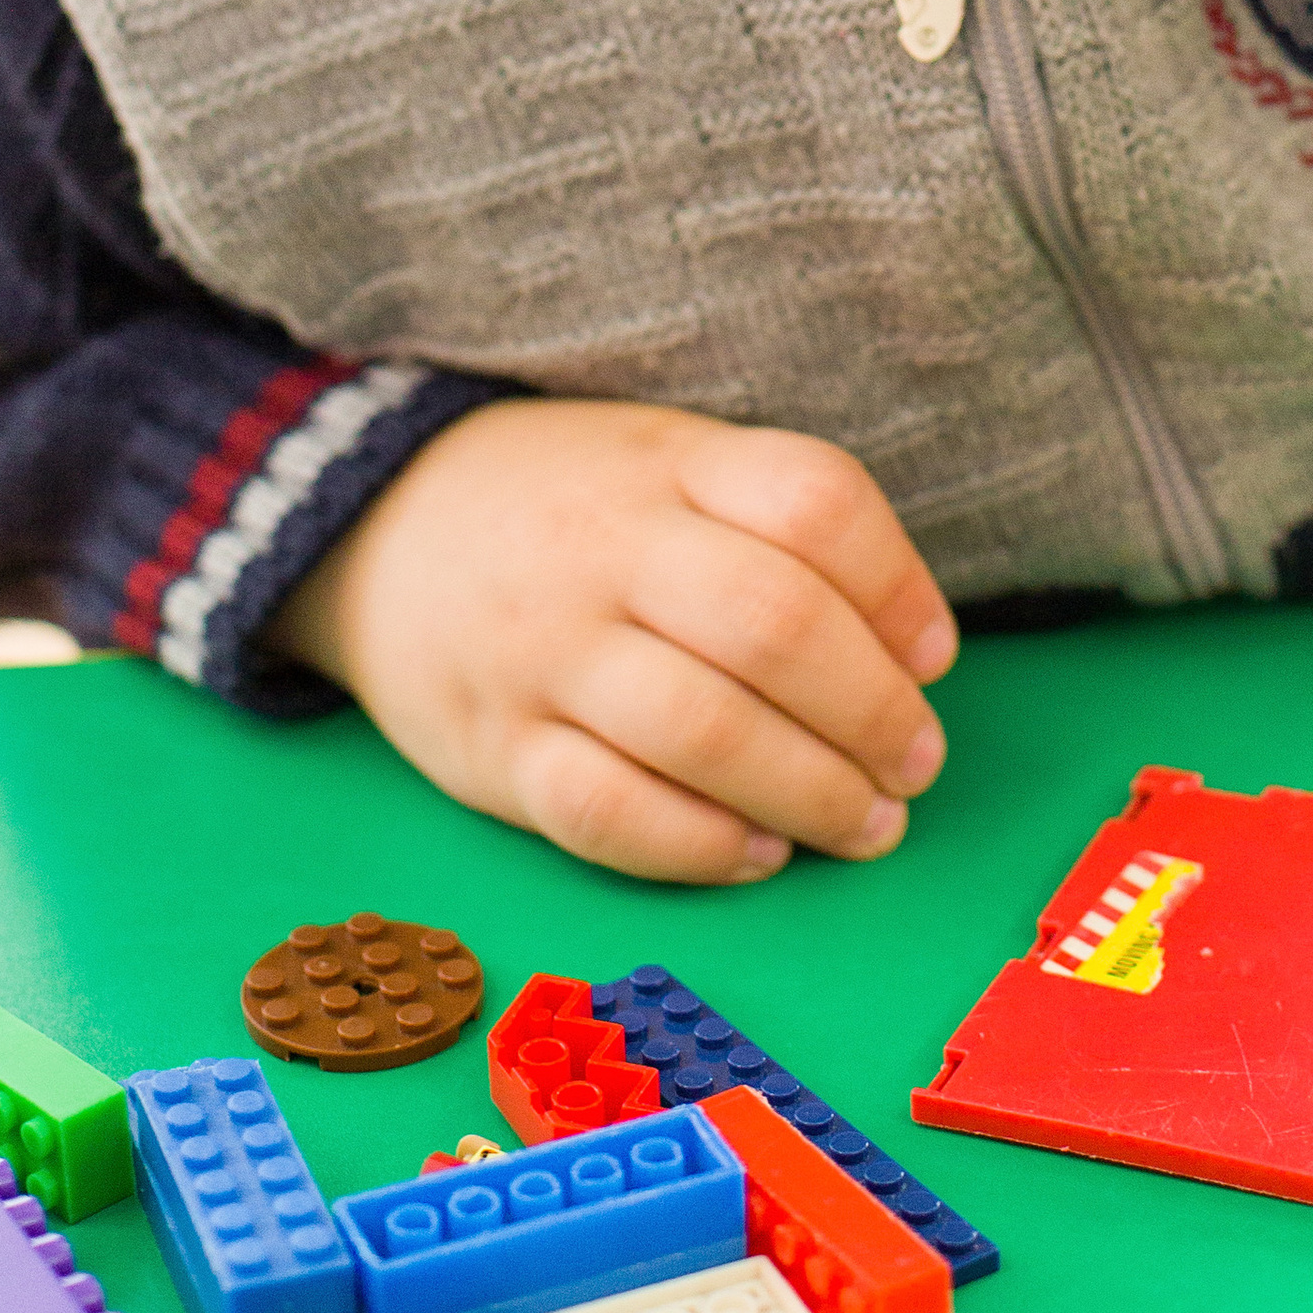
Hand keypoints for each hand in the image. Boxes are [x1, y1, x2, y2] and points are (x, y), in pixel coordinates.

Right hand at [270, 396, 956, 882]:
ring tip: (867, 823)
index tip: (934, 656)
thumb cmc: (572, 507)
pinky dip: (703, 846)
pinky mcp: (495, 752)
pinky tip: (757, 852)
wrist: (378, 528)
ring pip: (704, 732)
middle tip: (917, 764)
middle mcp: (608, 550)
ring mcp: (545, 653)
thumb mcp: (670, 460)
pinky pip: (610, 814)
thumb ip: (781, 526)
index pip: (813, 502)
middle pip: (774, 626)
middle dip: (872, 713)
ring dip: (812, 793)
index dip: (899, 585)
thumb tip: (917, 651)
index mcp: (669, 464)